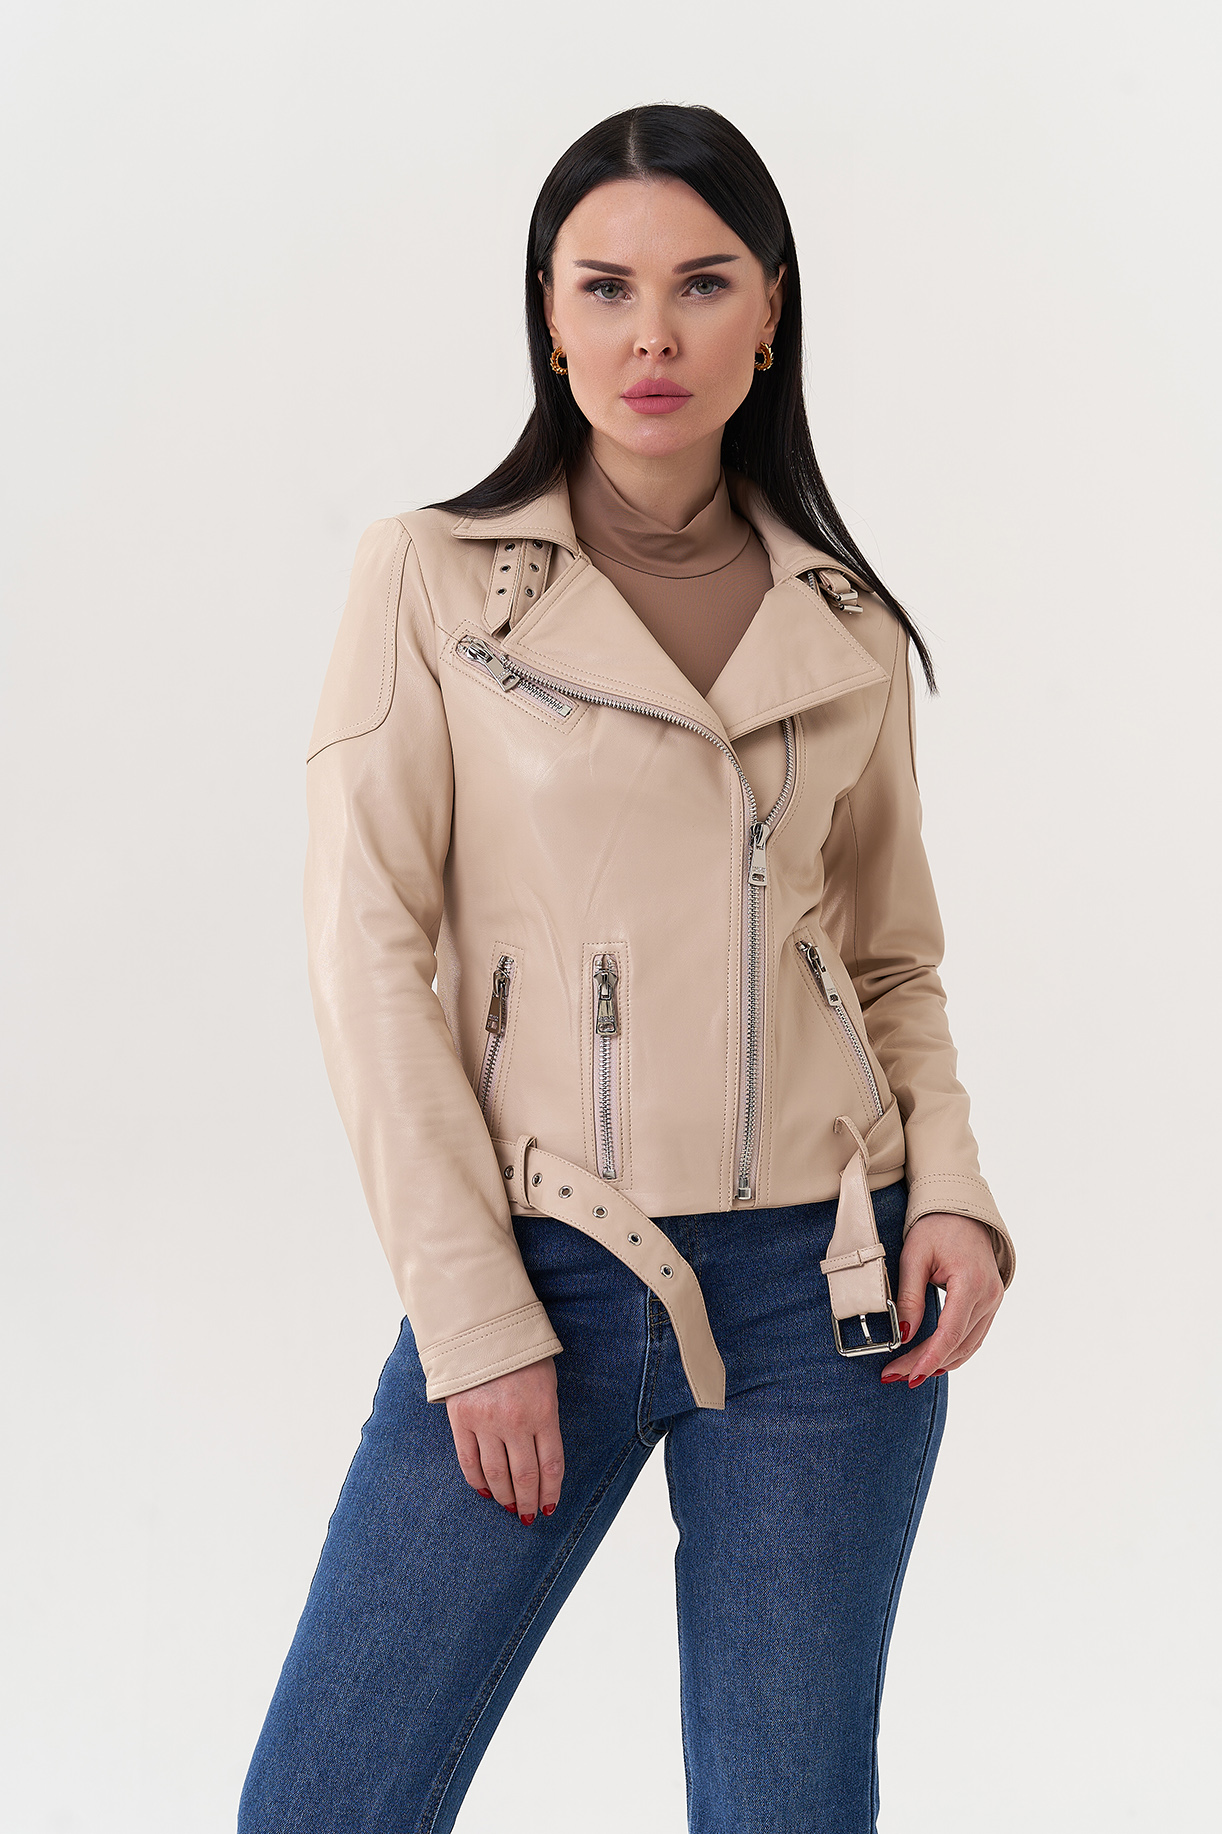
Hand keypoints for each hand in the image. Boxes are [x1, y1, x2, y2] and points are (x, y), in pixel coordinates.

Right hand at [445, 1356, 564, 1524]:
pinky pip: (468, 1461)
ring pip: (496, 1474)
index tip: (550, 1507)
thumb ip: (545, 1418)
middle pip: (524, 1475)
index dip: (551, 1492)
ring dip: (504, 1496)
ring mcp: (485, 1422)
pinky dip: (477, 1481)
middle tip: (529, 1516)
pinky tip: (485, 1492)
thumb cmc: (521, 1354)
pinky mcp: (460, 1420)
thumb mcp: (546, 1382)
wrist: (481, 1329)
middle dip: (529, 1500)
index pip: (550, 1465)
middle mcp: (514, 1421)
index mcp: (543, 1410)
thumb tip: (542, 1457)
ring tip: (509, 1507)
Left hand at [880, 1212, 1003, 1386]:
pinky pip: (974, 1336)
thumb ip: (909, 1297)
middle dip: (926, 1363)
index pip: (950, 1333)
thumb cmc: (936, 1227)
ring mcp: (994, 1300)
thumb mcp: (914, 1256)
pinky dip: (954, 1351)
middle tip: (896, 1375)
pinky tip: (934, 1360)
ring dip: (940, 1362)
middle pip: (957, 1344)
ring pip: (968, 1345)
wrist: (962, 1211)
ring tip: (910, 1373)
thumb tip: (903, 1334)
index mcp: (971, 1282)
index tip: (908, 1374)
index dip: (928, 1358)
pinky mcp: (991, 1303)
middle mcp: (989, 1295)